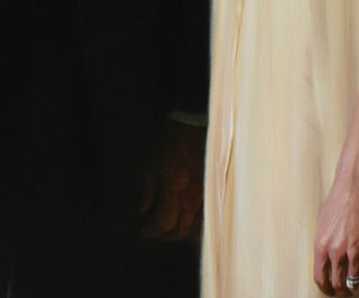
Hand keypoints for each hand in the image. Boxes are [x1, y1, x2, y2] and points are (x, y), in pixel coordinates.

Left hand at [139, 120, 204, 240]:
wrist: (196, 120)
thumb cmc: (171, 138)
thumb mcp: (152, 161)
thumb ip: (148, 191)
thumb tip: (142, 212)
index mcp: (175, 190)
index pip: (163, 224)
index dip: (151, 233)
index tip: (143, 233)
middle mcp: (193, 197)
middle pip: (181, 231)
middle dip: (166, 238)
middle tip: (155, 235)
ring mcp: (207, 194)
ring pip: (199, 228)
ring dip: (183, 235)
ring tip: (172, 232)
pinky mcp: (215, 189)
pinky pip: (209, 216)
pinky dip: (199, 226)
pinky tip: (190, 224)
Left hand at [312, 169, 358, 294]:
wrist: (356, 187)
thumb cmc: (338, 202)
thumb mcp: (323, 225)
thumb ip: (325, 245)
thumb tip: (327, 263)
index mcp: (321, 245)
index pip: (320, 277)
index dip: (325, 288)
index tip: (329, 290)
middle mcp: (336, 251)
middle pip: (338, 284)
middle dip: (340, 291)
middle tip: (343, 292)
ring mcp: (355, 251)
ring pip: (354, 283)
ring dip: (354, 288)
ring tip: (355, 288)